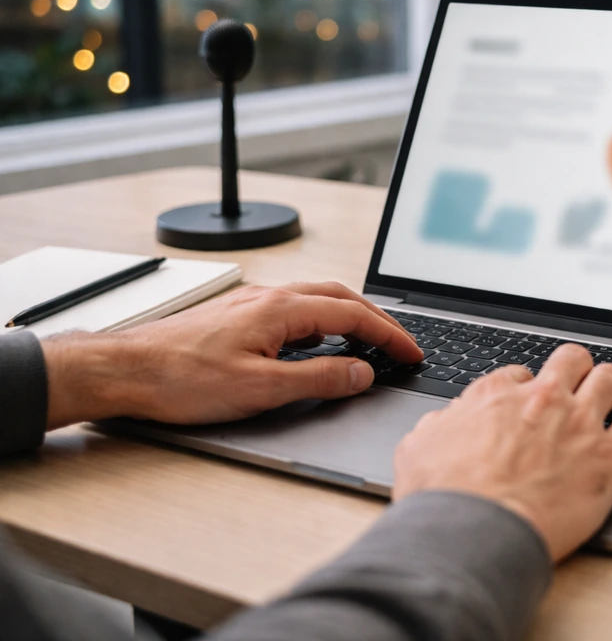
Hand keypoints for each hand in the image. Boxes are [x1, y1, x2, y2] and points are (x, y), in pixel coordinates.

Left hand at [42, 282, 421, 428]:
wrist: (126, 369)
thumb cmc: (181, 379)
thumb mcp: (261, 389)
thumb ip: (319, 380)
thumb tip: (361, 374)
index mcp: (282, 309)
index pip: (353, 316)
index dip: (389, 336)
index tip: (410, 353)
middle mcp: (270, 297)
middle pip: (340, 297)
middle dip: (377, 319)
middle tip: (399, 344)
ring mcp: (253, 303)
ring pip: (317, 299)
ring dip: (350, 316)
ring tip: (368, 340)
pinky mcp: (238, 315)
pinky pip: (295, 307)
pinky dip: (322, 320)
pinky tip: (317, 340)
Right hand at [392, 344, 611, 560]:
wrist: (476, 531)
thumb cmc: (444, 498)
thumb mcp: (418, 447)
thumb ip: (439, 426)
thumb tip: (447, 422)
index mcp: (495, 395)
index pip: (520, 373)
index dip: (528, 386)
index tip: (531, 399)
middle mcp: (541, 400)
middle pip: (572, 360)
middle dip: (577, 368)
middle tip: (581, 382)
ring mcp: (579, 423)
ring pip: (611, 378)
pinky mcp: (610, 455)